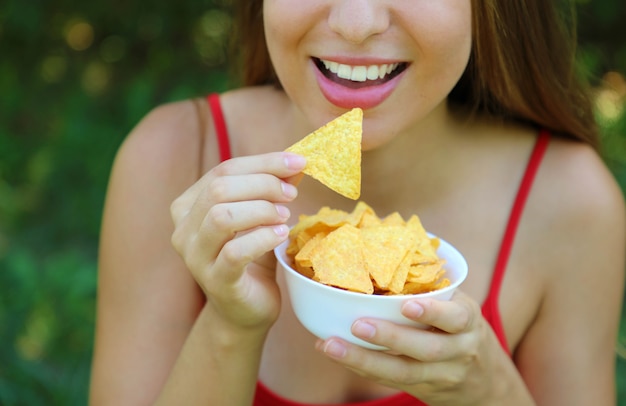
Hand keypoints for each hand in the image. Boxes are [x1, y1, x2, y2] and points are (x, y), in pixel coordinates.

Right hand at [170, 152, 305, 330]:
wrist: (246, 310)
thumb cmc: (252, 257)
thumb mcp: (261, 216)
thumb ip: (272, 189)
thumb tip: (296, 162)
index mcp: (188, 206)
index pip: (224, 170)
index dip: (264, 162)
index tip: (299, 161)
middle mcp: (183, 229)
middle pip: (220, 189)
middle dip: (264, 184)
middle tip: (291, 194)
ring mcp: (195, 257)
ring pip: (221, 216)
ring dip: (261, 210)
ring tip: (285, 216)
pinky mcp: (215, 280)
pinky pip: (236, 252)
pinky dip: (263, 237)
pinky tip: (281, 235)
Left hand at [315, 291, 511, 404]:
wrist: (487, 383)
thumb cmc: (462, 329)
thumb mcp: (460, 306)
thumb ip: (433, 290)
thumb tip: (383, 248)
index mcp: (468, 320)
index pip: (456, 317)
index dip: (433, 312)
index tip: (406, 304)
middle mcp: (459, 350)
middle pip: (425, 348)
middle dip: (390, 337)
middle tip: (357, 324)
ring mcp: (442, 375)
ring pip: (403, 371)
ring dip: (364, 359)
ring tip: (331, 345)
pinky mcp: (423, 390)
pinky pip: (391, 380)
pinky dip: (362, 367)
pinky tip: (338, 355)